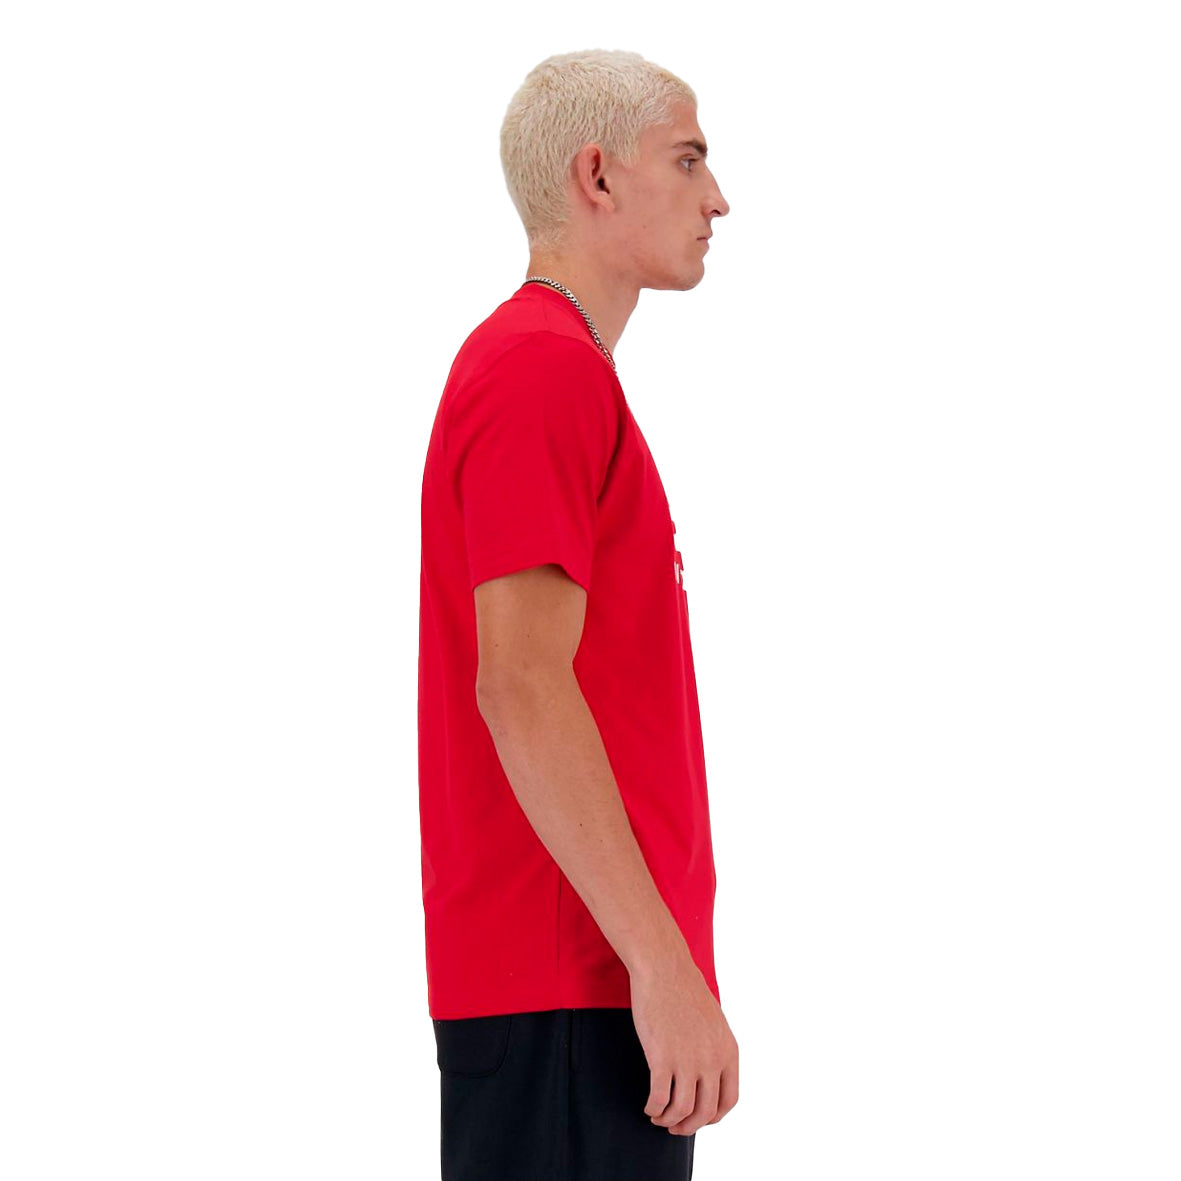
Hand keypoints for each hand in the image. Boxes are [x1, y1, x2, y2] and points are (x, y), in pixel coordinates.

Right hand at [629, 955, 739, 1135]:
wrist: (664, 968)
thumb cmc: (683, 991)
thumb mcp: (713, 1022)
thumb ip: (714, 1049)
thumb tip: (707, 1075)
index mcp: (728, 1051)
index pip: (729, 1100)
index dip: (713, 1117)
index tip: (698, 1118)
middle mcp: (712, 1060)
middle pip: (705, 1112)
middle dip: (688, 1126)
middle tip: (674, 1127)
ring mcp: (688, 1060)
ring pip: (681, 1110)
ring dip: (668, 1121)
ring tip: (658, 1117)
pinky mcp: (662, 1057)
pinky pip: (659, 1098)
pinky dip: (653, 1108)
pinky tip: (649, 1106)